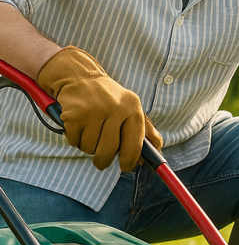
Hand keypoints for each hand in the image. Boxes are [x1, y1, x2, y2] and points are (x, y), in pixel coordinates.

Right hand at [37, 46, 161, 171]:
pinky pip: (75, 141)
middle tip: (101, 161)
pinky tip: (78, 125)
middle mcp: (116, 108)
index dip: (130, 160)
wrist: (80, 77)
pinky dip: (75, 139)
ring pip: (90, 148)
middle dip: (104, 160)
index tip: (126, 167)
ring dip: (88, 146)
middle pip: (109, 150)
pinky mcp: (74, 114)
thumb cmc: (109, 98)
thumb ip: (146, 130)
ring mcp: (94, 111)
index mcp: (133, 107)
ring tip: (89, 131)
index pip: (135, 143)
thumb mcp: (131, 107)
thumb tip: (158, 150)